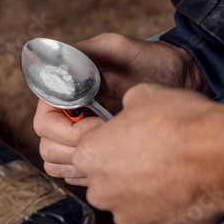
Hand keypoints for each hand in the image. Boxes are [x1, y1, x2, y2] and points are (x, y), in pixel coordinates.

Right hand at [33, 33, 209, 183]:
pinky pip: (72, 175)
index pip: (45, 123)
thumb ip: (86, 53)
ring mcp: (74, 136)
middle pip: (48, 147)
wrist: (179, 80)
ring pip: (56, 163)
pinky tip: (115, 161)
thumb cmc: (149, 62)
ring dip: (82, 165)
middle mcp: (63, 116)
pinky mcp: (90, 152)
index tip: (101, 124)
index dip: (69, 131)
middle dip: (78, 150)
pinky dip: (88, 175)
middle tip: (112, 141)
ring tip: (115, 152)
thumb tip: (58, 62)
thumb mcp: (118, 48)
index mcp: (61, 93)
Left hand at [72, 84, 223, 223]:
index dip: (105, 144)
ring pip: (124, 201)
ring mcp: (125, 215)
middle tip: (146, 156)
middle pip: (102, 180)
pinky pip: (149, 219)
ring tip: (165, 173)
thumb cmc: (180, 123)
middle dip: (119, 169)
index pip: (84, 152)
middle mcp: (100, 189)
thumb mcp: (140, 96)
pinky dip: (159, 208)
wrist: (220, 155)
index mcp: (89, 155)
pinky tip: (176, 190)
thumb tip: (126, 111)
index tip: (122, 140)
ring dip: (138, 190)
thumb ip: (121, 110)